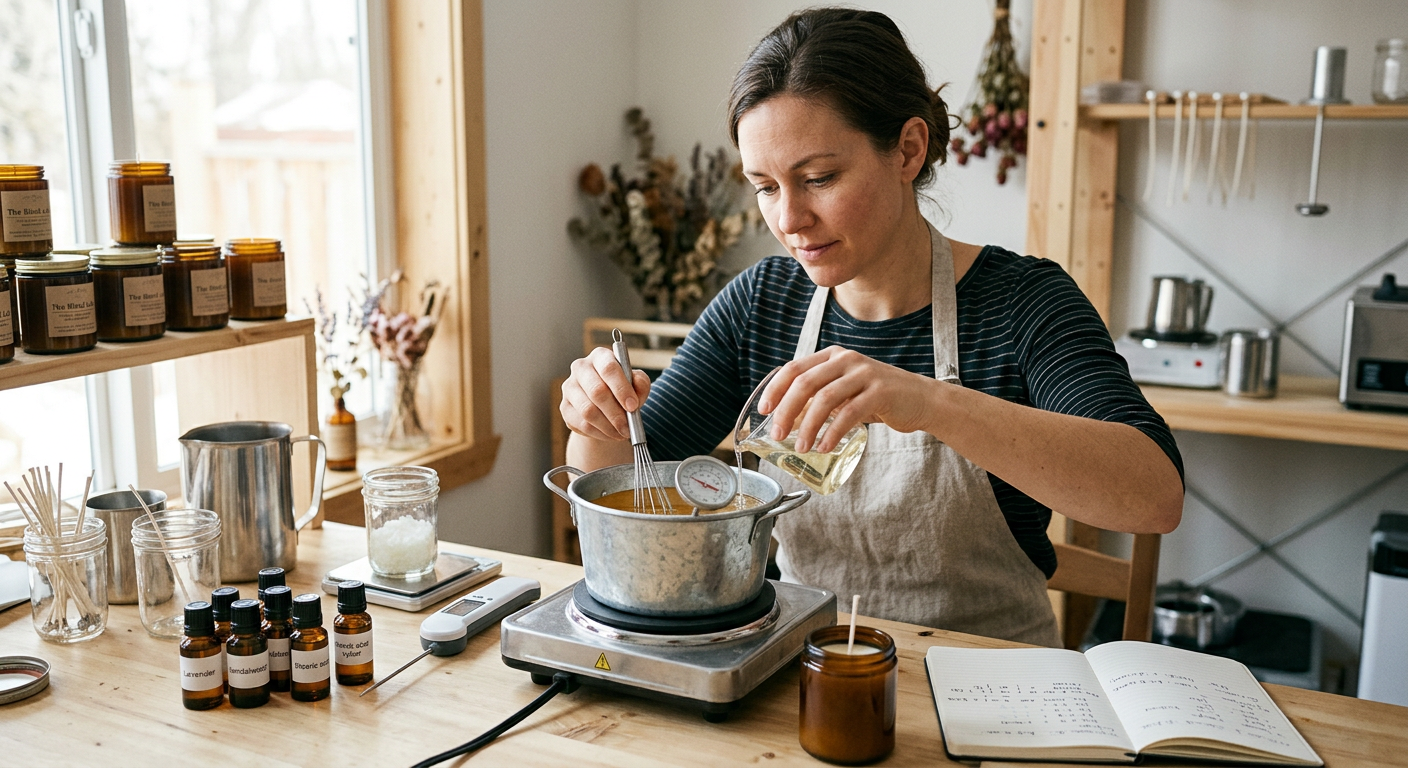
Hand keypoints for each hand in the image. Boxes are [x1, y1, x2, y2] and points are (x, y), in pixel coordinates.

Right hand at [560, 346, 651, 441]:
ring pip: (588, 411)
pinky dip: (600, 433)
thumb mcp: (636, 384)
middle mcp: (581, 368)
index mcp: (600, 356)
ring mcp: (569, 387)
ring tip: (622, 433)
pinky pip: (582, 424)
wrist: (605, 408)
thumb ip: (640, 383)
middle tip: (628, 427)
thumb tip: (637, 386)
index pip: (609, 368)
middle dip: (615, 413)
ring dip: (608, 426)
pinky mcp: (565, 407)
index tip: (633, 406)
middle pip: (597, 391)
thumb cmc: (622, 391)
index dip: (622, 388)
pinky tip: (611, 434)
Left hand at [758, 346, 939, 452]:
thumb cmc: (877, 397)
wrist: (920, 398)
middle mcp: (846, 359)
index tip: (764, 411)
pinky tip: (825, 446)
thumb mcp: (845, 389)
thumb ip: (819, 396)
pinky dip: (833, 432)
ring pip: (825, 398)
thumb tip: (785, 418)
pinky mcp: (880, 391)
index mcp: (832, 356)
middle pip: (805, 383)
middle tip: (778, 434)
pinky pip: (849, 413)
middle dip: (786, 411)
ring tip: (801, 447)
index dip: (775, 389)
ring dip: (808, 426)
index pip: (794, 368)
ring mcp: (864, 373)